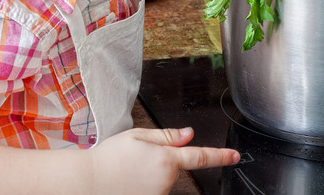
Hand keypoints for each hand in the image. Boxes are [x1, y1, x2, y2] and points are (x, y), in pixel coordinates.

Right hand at [89, 127, 239, 194]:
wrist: (88, 182)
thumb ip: (167, 136)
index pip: (200, 156)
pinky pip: (154, 190)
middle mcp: (166, 179)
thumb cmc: (109, 158)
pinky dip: (144, 185)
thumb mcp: (138, 136)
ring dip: (151, 175)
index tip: (235, 156)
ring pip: (162, 180)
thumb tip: (188, 135)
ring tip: (128, 171)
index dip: (220, 156)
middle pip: (173, 167)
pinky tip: (128, 182)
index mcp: (166, 158)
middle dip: (161, 161)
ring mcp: (159, 194)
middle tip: (135, 158)